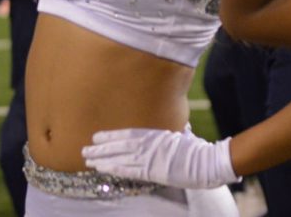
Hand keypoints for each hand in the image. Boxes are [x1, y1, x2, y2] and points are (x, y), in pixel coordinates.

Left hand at [82, 127, 238, 188]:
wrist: (206, 161)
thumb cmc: (193, 147)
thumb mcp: (177, 132)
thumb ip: (165, 127)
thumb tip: (165, 118)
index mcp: (152, 133)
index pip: (125, 134)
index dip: (109, 136)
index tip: (95, 136)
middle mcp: (147, 144)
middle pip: (118, 146)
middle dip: (100, 148)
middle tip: (84, 150)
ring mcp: (149, 158)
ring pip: (119, 158)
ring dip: (102, 159)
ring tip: (88, 160)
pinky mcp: (152, 172)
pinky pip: (129, 171)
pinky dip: (114, 169)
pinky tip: (102, 169)